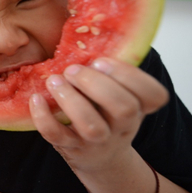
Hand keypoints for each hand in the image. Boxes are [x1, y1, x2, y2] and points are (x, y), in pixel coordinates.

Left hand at [29, 57, 168, 171]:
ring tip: (54, 80)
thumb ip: (112, 73)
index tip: (103, 61)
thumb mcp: (118, 95)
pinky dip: (44, 117)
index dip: (132, 76)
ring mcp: (97, 141)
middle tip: (73, 69)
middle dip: (98, 84)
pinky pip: (57, 136)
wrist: (98, 159)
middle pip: (124, 108)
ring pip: (91, 126)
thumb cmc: (105, 117)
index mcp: (138, 108)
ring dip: (72, 99)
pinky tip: (36, 99)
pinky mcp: (70, 148)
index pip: (155, 96)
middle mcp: (122, 126)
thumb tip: (90, 33)